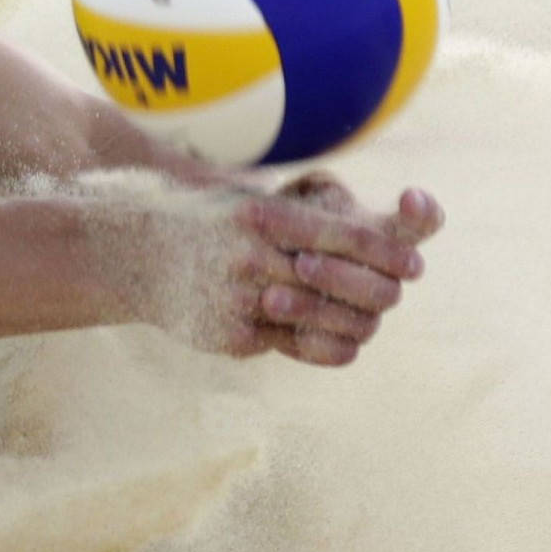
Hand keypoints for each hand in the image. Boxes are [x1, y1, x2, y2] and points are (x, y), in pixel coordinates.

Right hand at [144, 171, 442, 366]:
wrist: (135, 255)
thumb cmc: (209, 224)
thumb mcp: (252, 203)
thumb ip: (308, 217)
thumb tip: (387, 228)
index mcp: (262, 216)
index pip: (347, 237)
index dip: (390, 254)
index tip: (415, 264)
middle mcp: (251, 256)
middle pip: (342, 282)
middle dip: (380, 291)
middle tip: (395, 294)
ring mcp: (239, 300)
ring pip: (323, 320)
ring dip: (357, 322)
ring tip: (370, 320)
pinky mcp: (230, 336)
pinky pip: (295, 347)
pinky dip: (325, 344)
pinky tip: (339, 340)